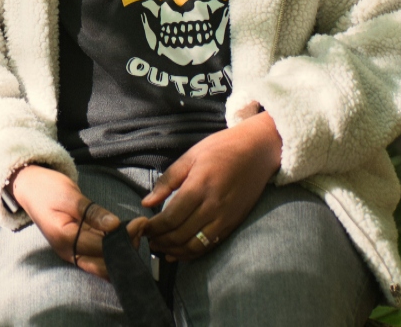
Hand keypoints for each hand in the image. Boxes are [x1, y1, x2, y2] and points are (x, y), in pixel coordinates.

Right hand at [9, 165, 142, 279]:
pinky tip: (126, 234)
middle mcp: (69, 251)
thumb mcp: (69, 195)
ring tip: (137, 229)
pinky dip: (114, 247)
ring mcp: (72, 251)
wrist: (28, 187)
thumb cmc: (47, 188)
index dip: (123, 237)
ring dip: (122, 249)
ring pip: (103, 261)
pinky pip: (99, 254)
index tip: (141, 223)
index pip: (101, 247)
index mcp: (64, 239)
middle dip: (126, 249)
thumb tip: (114, 226)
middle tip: (141, 227)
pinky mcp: (77, 246)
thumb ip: (91, 212)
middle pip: (104, 262)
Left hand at [132, 111, 282, 262]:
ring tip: (161, 248)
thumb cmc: (221, 148)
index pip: (171, 217)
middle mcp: (213, 206)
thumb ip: (168, 181)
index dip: (154, 227)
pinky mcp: (233, 223)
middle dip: (161, 241)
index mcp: (199, 187)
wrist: (257, 150)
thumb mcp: (190, 156)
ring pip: (195, 245)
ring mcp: (225, 218)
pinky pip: (211, 245)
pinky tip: (180, 252)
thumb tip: (146, 202)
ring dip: (175, 250)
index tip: (143, 228)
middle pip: (181, 234)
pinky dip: (193, 252)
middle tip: (148, 240)